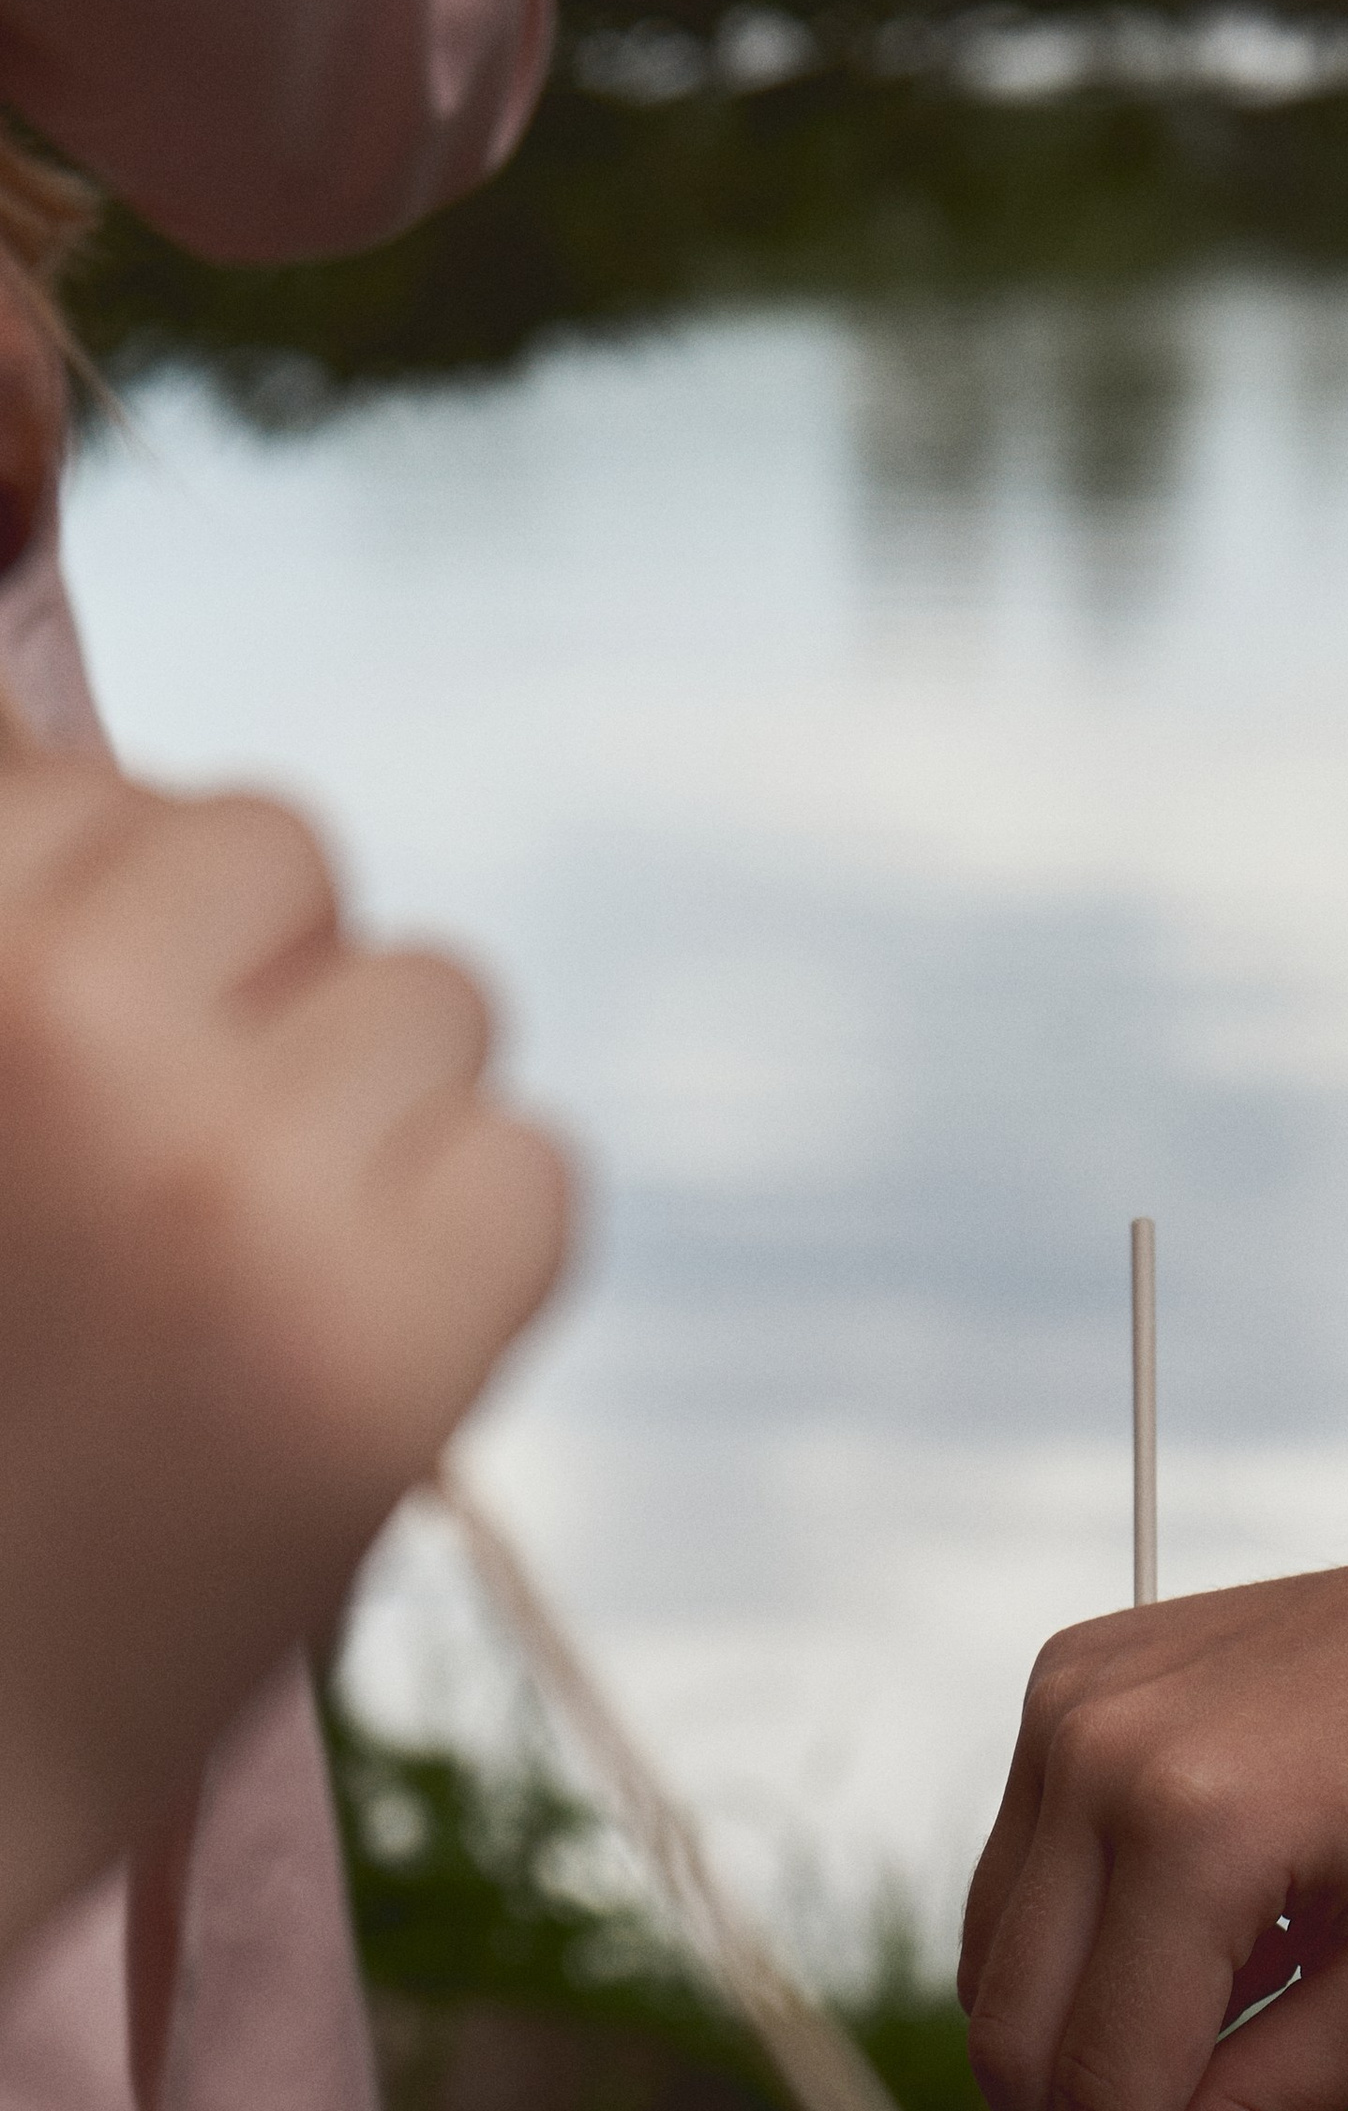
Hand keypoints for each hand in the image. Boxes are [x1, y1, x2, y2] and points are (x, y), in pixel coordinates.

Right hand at [0, 753, 571, 1960]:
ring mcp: (223, 1170)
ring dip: (375, 1111)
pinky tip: (354, 1352)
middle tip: (163, 1184)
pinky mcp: (381, 1328)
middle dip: (250, 985)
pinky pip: (534, 1167)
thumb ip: (24, 952)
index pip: (62, 771)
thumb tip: (83, 758)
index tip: (68, 1071)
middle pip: (268, 841)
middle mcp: (50, 1018)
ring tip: (251, 1275)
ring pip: (432, 991)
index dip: (91, 903)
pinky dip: (479, 1250)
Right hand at [960, 1473, 1347, 2110]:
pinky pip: (1025, 1876)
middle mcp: (1100, 1748)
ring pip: (999, 1959)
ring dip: (1063, 2073)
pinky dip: (1078, 1966)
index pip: (1105, 2077)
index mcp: (1202, 1821)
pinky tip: (1191, 1985)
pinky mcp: (1066, 1683)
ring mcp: (1069, 1703)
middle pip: (1020, 2027)